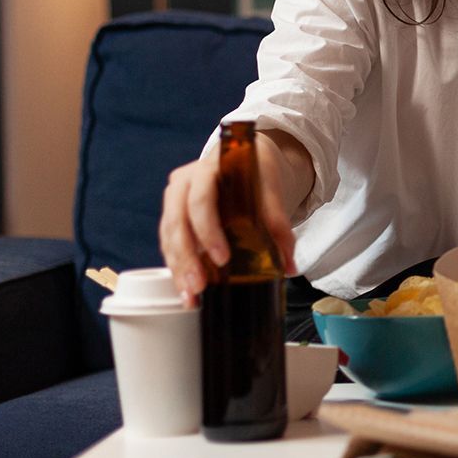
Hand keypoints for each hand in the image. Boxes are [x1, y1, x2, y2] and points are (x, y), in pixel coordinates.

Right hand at [159, 133, 301, 305]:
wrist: (245, 161)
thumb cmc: (256, 176)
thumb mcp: (270, 193)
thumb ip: (279, 227)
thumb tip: (289, 267)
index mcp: (208, 170)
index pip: (201, 200)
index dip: (208, 230)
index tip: (222, 258)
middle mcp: (184, 183)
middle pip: (178, 222)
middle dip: (187, 257)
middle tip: (200, 285)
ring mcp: (174, 200)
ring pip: (169, 236)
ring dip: (178, 268)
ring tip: (191, 296)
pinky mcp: (171, 217)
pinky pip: (168, 244)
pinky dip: (176, 267)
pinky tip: (185, 289)